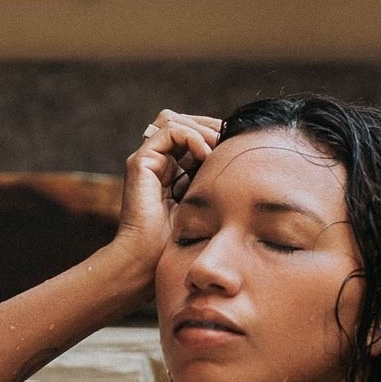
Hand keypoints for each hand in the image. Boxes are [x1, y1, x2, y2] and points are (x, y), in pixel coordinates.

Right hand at [112, 109, 221, 268]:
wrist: (149, 261)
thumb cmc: (179, 241)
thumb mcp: (205, 203)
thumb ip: (213, 180)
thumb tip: (241, 159)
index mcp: (172, 170)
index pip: (191, 134)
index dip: (214, 133)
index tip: (236, 143)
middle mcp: (157, 162)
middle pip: (181, 121)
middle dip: (209, 126)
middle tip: (230, 139)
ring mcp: (147, 161)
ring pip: (172, 120)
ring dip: (201, 129)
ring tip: (219, 146)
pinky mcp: (139, 163)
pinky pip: (167, 131)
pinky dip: (190, 136)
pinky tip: (205, 153)